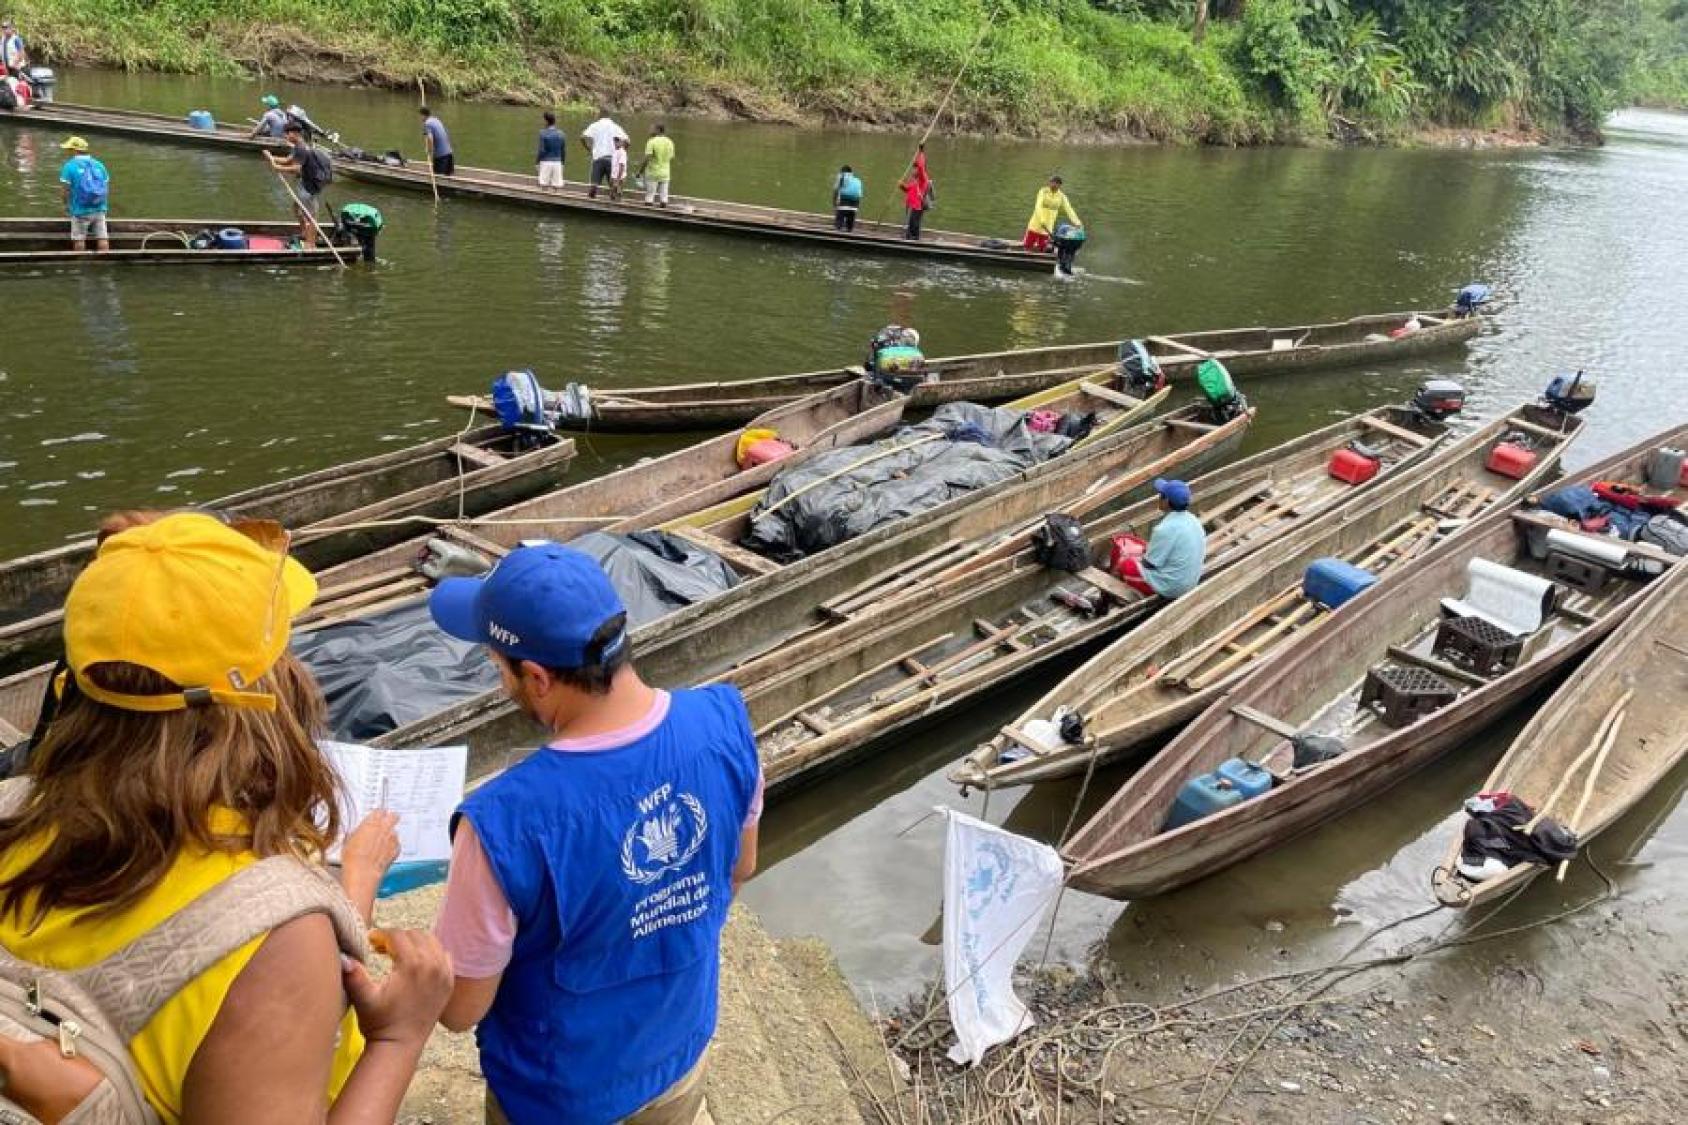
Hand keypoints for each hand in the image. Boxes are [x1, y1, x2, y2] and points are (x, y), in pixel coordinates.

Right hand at [339, 810, 399, 902]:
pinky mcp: (397, 849)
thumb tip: (361, 831)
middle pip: (394, 816)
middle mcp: (384, 827)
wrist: (362, 872)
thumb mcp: (349, 839)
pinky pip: (396, 845)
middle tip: (385, 825)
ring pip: (394, 832)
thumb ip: (359, 831)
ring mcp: (392, 838)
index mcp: (371, 821)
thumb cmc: (353, 857)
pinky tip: (382, 855)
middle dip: (390, 819)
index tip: (376, 818)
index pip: (379, 811)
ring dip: (389, 836)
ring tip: (379, 847)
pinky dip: (391, 848)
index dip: (378, 815)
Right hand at [342, 929, 453, 1046]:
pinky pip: (443, 955)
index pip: (397, 935)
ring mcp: (444, 973)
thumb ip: (354, 976)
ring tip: (397, 954)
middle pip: (415, 935)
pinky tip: (416, 963)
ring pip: (431, 942)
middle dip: (397, 937)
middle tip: (381, 948)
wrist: (400, 1045)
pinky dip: (431, 953)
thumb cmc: (379, 1022)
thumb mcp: (363, 998)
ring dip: (414, 943)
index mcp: (412, 965)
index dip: (381, 935)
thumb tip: (344, 956)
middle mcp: (433, 964)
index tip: (370, 942)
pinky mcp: (449, 982)